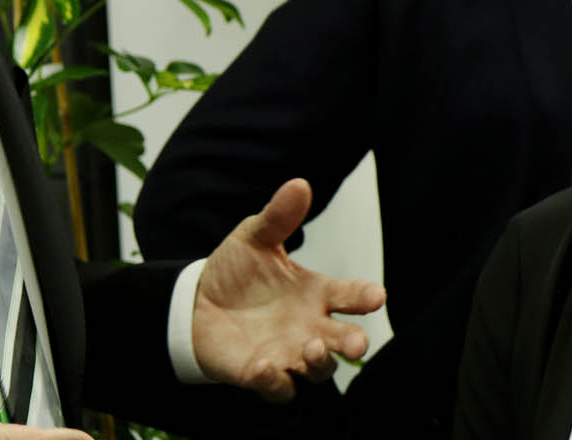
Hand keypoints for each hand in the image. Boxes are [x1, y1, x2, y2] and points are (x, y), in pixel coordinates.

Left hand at [191, 178, 387, 401]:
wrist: (196, 301)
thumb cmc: (237, 271)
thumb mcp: (255, 237)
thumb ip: (279, 216)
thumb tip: (299, 183)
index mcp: (314, 293)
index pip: (349, 296)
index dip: (365, 296)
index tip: (375, 295)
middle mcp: (308, 327)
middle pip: (343, 342)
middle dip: (353, 343)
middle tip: (357, 343)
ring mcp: (287, 354)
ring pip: (318, 370)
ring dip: (319, 363)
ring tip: (310, 348)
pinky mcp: (261, 374)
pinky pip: (278, 388)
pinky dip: (276, 382)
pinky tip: (266, 366)